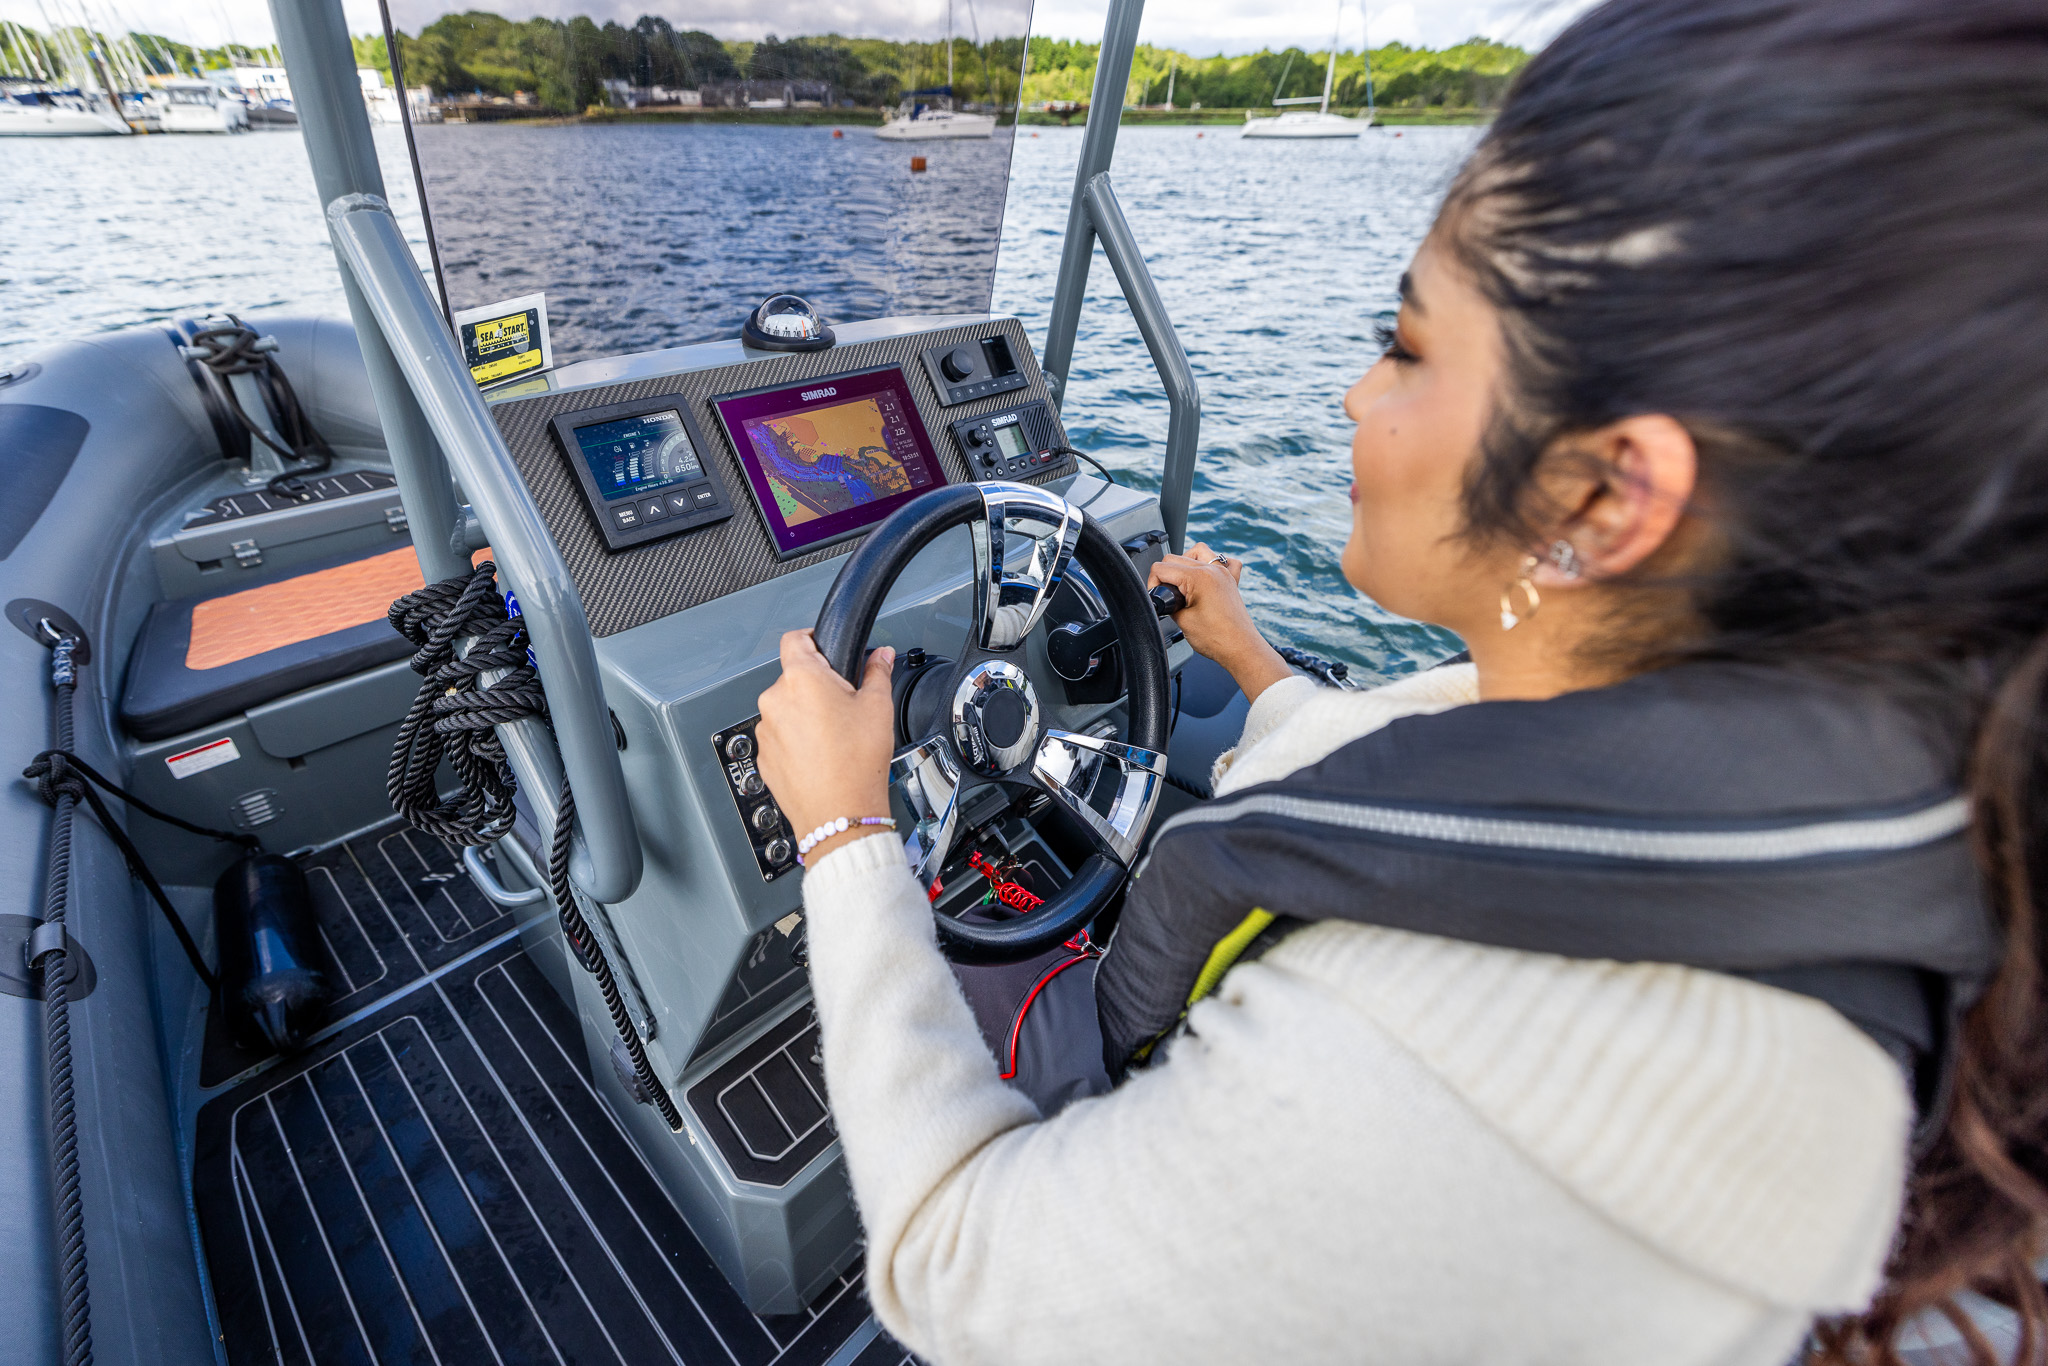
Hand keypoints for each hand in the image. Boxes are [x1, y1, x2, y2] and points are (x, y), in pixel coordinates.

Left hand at [756, 630, 897, 866]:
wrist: (839, 814)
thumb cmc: (856, 764)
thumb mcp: (878, 708)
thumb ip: (877, 672)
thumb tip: (881, 656)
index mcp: (801, 679)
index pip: (795, 638)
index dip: (813, 638)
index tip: (824, 647)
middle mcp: (775, 700)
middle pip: (794, 678)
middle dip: (818, 686)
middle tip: (845, 705)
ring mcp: (766, 731)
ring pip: (787, 709)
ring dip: (805, 715)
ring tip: (834, 737)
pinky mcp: (764, 757)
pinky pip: (781, 737)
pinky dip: (797, 741)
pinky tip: (821, 755)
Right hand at [1149, 543, 1294, 702]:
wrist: (1241, 649)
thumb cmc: (1218, 639)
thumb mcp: (1182, 621)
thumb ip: (1169, 603)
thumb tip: (1163, 597)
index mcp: (1199, 577)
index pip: (1162, 568)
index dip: (1152, 583)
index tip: (1156, 596)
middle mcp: (1213, 569)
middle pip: (1176, 558)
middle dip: (1166, 575)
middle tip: (1168, 597)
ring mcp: (1224, 573)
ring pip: (1198, 551)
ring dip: (1185, 563)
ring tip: (1182, 583)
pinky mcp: (1230, 580)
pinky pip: (1222, 560)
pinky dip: (1210, 564)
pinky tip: (1204, 578)